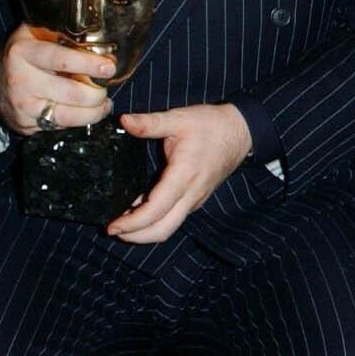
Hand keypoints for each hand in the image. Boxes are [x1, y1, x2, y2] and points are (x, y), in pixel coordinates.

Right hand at [0, 23, 115, 135]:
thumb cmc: (24, 55)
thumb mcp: (35, 35)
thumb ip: (61, 32)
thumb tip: (100, 36)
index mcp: (23, 52)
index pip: (60, 59)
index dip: (88, 64)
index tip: (110, 67)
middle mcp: (21, 80)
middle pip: (72, 93)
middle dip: (97, 92)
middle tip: (106, 86)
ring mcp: (22, 106)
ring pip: (69, 116)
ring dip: (94, 111)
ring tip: (103, 103)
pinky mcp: (25, 125)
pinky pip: (62, 127)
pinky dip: (80, 120)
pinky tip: (87, 112)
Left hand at [107, 103, 252, 242]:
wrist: (241, 132)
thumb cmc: (211, 125)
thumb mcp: (179, 118)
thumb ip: (150, 123)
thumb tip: (124, 120)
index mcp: (184, 175)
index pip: (156, 210)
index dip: (133, 223)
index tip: (112, 226)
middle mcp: (191, 193)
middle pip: (163, 230)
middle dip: (136, 237)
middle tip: (113, 230)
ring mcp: (195, 198)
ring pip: (169, 227)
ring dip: (145, 231)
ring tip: (123, 223)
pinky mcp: (196, 198)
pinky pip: (174, 217)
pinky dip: (155, 221)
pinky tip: (139, 209)